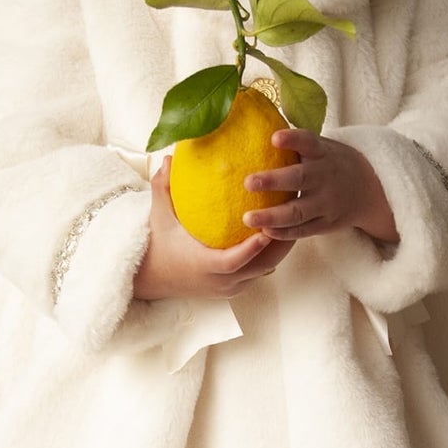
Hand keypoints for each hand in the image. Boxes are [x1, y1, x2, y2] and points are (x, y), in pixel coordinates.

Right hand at [133, 159, 294, 299]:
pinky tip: (279, 233)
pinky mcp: (233, 289)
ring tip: (294, 222)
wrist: (153, 278)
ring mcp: (229, 288)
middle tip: (293, 217)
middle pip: (260, 267)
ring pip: (263, 271)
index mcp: (204, 265)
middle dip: (280, 245)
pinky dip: (268, 255)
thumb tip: (168, 159)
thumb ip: (163, 188)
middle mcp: (221, 281)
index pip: (234, 261)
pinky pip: (257, 273)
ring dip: (279, 249)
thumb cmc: (158, 246)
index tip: (266, 229)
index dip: (252, 248)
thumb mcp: (159, 216)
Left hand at [242, 130, 399, 244]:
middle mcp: (325, 177)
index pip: (308, 142)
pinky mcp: (327, 223)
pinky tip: (263, 232)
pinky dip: (284, 233)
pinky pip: (303, 230)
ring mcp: (327, 203)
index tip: (274, 138)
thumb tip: (255, 129)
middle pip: (299, 179)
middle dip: (273, 181)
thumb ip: (296, 144)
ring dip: (272, 215)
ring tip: (247, 218)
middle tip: (247, 182)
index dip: (292, 139)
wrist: (369, 189)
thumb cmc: (330, 163)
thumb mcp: (321, 148)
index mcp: (322, 153)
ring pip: (298, 211)